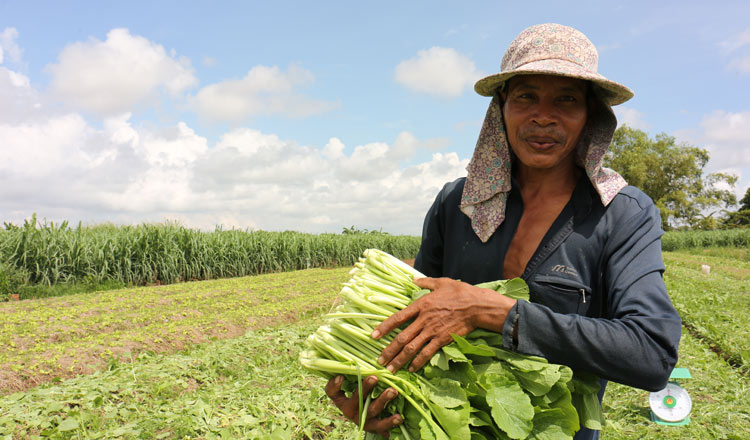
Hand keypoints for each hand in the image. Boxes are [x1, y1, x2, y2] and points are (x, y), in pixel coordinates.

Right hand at [325, 375, 401, 436]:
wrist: (366, 420)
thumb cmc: (357, 399)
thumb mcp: (348, 390)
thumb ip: (346, 379)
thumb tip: (342, 373)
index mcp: (342, 402)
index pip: (333, 392)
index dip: (335, 386)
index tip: (341, 376)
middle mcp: (351, 412)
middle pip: (357, 399)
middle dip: (365, 388)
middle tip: (374, 377)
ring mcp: (363, 420)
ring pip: (372, 411)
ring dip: (383, 401)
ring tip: (393, 391)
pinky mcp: (374, 427)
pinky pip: (382, 426)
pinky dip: (390, 422)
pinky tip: (399, 417)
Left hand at [371, 277, 514, 372]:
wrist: (477, 306)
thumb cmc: (460, 292)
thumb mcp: (441, 282)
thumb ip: (426, 282)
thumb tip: (414, 279)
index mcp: (421, 305)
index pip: (397, 318)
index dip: (384, 328)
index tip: (373, 336)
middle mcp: (423, 319)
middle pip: (402, 338)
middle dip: (389, 351)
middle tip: (379, 361)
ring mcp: (432, 331)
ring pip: (412, 348)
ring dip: (400, 360)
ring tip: (391, 369)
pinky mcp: (442, 340)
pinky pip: (427, 353)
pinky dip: (418, 362)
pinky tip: (411, 369)